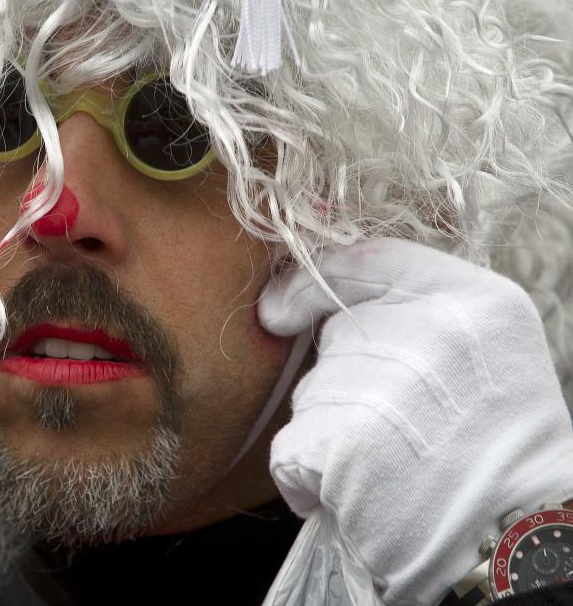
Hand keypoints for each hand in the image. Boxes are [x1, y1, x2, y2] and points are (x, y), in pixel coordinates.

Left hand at [259, 238, 572, 605]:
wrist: (516, 538)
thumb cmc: (499, 444)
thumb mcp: (487, 345)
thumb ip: (414, 304)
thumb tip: (306, 287)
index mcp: (474, 299)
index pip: (362, 259)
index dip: (308, 281)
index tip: (281, 305)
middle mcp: (431, 334)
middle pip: (334, 337)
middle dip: (347, 379)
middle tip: (405, 423)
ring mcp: (387, 389)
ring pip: (312, 394)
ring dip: (333, 428)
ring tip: (393, 459)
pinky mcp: (346, 446)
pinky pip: (292, 446)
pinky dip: (310, 474)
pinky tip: (360, 489)